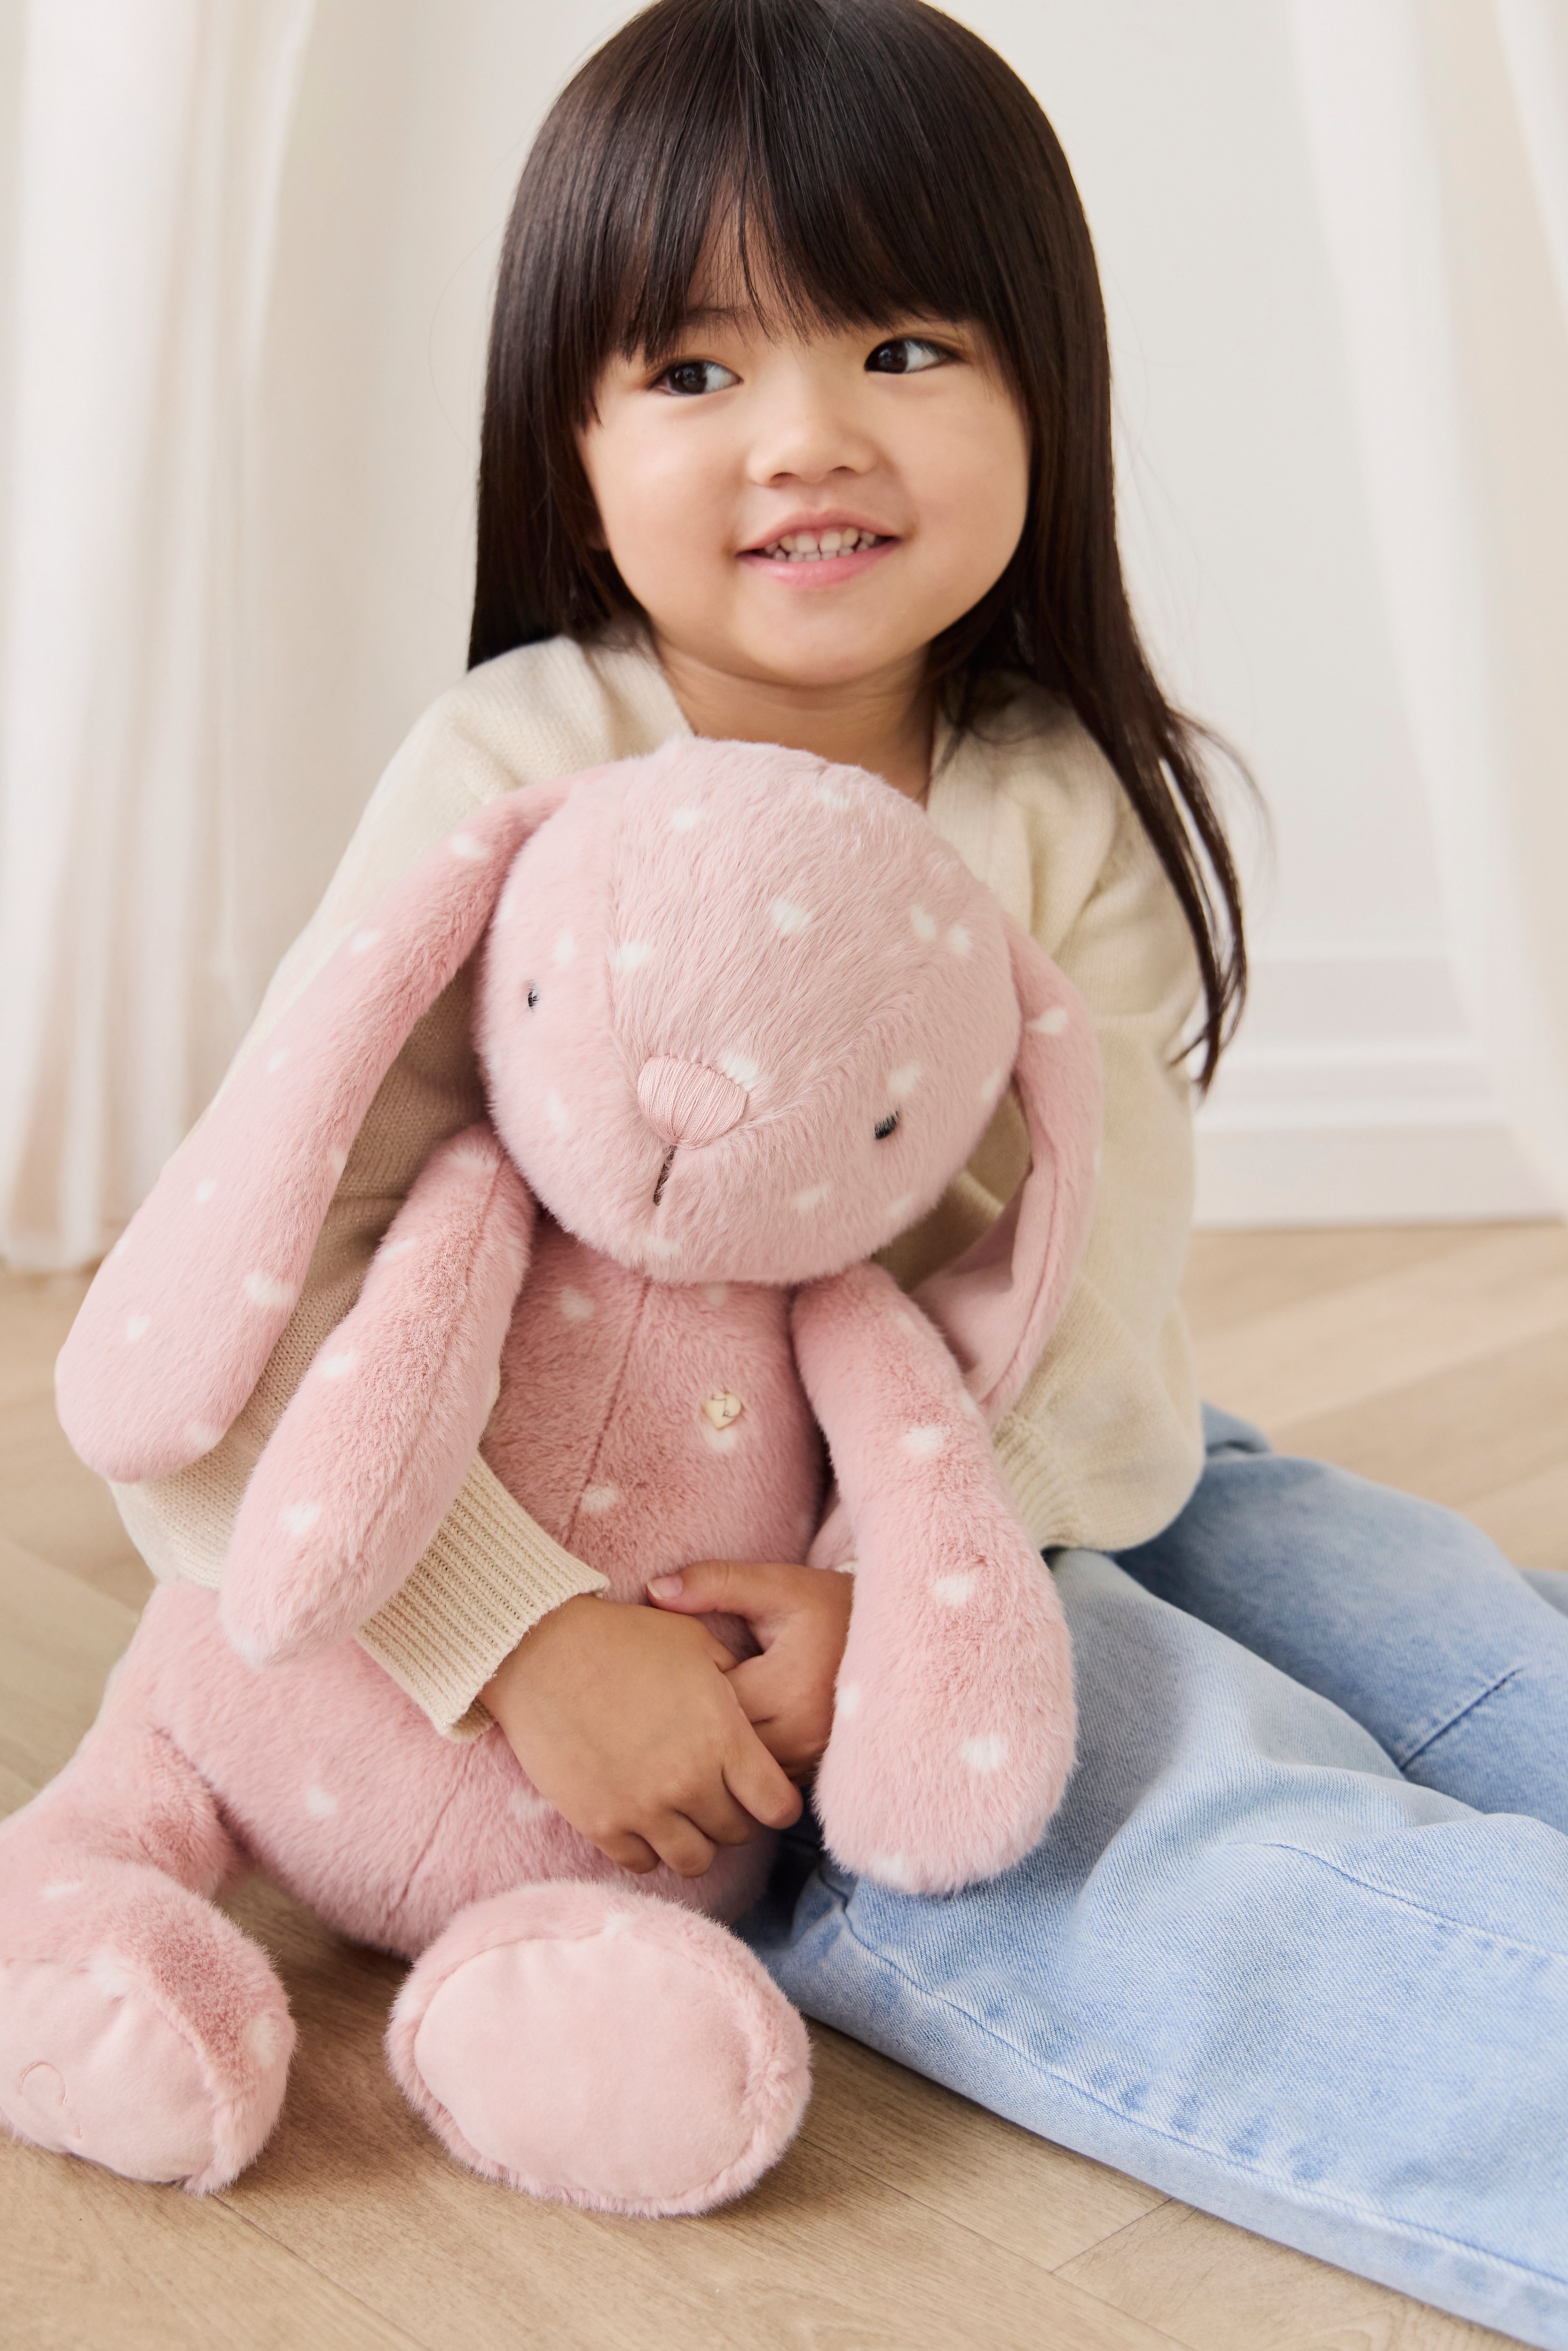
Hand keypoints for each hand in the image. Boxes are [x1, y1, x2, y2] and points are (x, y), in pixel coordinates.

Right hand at [480, 1593, 799, 1878]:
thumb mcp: (694, 1644)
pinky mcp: (601, 1824)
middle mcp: (690, 1781)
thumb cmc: (621, 1638)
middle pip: (737, 1834)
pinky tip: (643, 1820)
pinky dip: (648, 1848)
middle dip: (734, 1816)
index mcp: (723, 1737)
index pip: (778, 1806)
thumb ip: (734, 1684)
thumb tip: (751, 1711)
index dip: (777, 1802)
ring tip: (682, 1815)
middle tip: (717, 1794)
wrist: (540, 1652)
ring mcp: (643, 1808)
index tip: (763, 1792)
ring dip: (695, 1840)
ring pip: (694, 1861)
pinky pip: (642, 1863)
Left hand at [647, 1561, 854, 1783]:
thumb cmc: (830, 1607)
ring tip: (690, 1725)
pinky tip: (724, 1742)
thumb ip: (715, 1583)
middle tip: (663, 1705)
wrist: (895, 1635)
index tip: (668, 1672)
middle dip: (693, 1728)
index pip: (710, 1704)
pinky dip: (741, 1766)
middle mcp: (802, 1732)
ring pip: (740, 1774)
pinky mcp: (816, 1770)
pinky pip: (763, 1781)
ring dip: (716, 1753)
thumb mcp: (777, 1584)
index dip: (682, 1690)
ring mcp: (811, 1757)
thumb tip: (654, 1591)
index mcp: (788, 1685)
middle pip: (721, 1747)